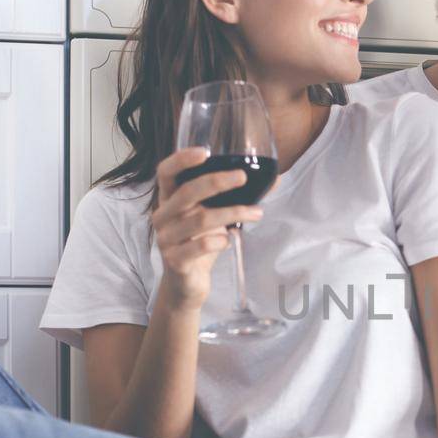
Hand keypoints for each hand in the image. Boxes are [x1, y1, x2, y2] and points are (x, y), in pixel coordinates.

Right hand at [152, 147, 264, 307]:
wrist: (186, 285)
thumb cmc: (200, 244)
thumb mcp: (216, 218)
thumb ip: (235, 198)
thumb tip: (275, 179)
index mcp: (168, 200)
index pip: (166, 173)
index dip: (181, 160)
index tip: (205, 151)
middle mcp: (162, 217)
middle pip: (187, 193)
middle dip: (217, 182)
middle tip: (243, 177)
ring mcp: (165, 240)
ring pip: (200, 219)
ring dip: (233, 212)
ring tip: (257, 212)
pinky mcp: (175, 261)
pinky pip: (200, 245)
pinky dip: (220, 240)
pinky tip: (231, 239)